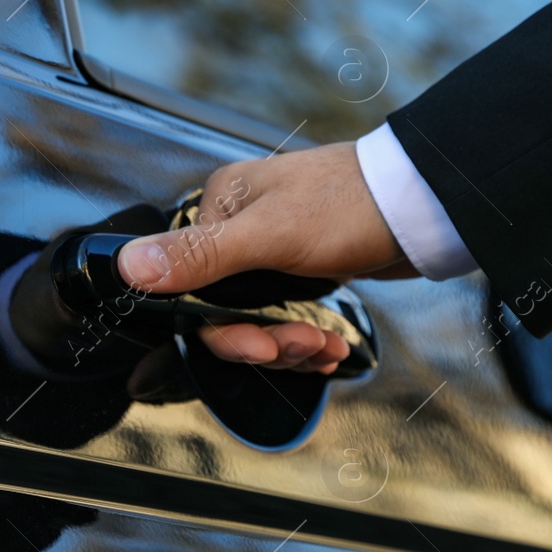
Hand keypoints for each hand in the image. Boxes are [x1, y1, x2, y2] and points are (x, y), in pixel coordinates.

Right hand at [116, 141, 414, 373]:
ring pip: (259, 319)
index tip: (259, 347)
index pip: (192, 288)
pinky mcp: (304, 267)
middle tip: (303, 346)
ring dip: (291, 344)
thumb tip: (128, 266)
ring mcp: (274, 249)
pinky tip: (329, 346)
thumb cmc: (350, 206)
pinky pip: (287, 315)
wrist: (423, 204)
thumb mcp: (269, 236)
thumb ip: (200, 257)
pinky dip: (305, 338)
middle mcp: (241, 227)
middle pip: (226, 310)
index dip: (223, 329)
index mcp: (221, 208)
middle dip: (266, 340)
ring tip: (325, 347)